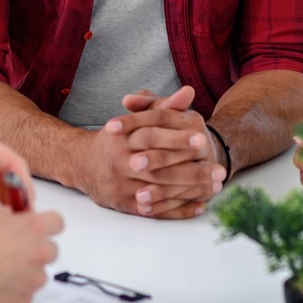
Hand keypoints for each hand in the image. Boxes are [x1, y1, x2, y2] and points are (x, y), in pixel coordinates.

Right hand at [0, 205, 64, 302]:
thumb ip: (3, 214)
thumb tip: (8, 217)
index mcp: (32, 228)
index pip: (57, 222)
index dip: (46, 225)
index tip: (37, 229)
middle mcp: (39, 254)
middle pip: (51, 250)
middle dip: (35, 250)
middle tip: (12, 252)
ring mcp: (33, 281)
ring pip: (38, 275)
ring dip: (24, 273)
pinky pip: (24, 295)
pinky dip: (13, 292)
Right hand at [76, 86, 223, 219]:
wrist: (83, 163)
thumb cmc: (118, 138)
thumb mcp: (137, 118)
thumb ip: (163, 106)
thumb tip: (188, 92)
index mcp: (122, 138)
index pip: (152, 136)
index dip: (178, 138)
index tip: (203, 139)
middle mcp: (119, 163)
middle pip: (158, 167)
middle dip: (191, 169)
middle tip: (219, 170)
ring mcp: (121, 186)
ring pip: (159, 191)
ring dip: (190, 191)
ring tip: (216, 187)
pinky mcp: (124, 205)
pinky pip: (154, 211)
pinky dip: (178, 210)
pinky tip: (199, 206)